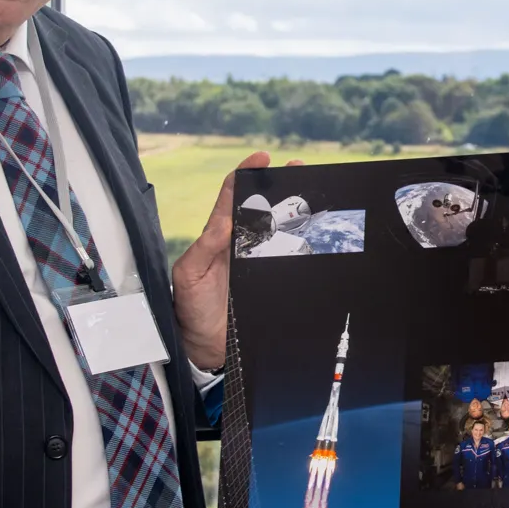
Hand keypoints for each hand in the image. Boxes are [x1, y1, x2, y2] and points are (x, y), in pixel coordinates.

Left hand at [170, 151, 302, 366]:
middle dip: (280, 183)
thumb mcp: (190, 275)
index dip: (246, 174)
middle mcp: (239, 245)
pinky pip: (290, 255)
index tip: (262, 159)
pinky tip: (318, 229)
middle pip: (262, 206)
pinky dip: (304, 239)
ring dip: (296, 207)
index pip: (232, 197)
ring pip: (279, 227)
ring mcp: (257, 262)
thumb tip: (224, 219)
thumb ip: (205, 247)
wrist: (204, 349)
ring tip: (315, 190)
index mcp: (217, 237)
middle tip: (298, 167)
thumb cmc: (191, 310)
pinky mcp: (272, 279)